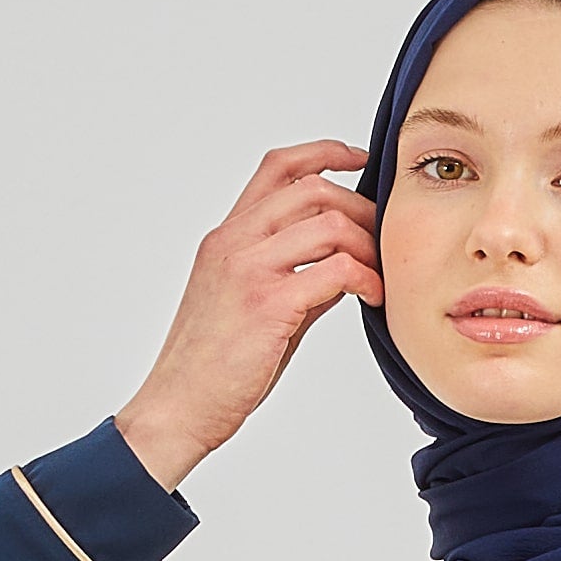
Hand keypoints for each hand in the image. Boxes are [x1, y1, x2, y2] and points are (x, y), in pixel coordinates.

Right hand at [114, 142, 382, 489]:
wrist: (178, 407)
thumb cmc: (213, 368)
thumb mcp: (253, 307)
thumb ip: (294, 277)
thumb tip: (343, 268)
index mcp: (227, 237)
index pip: (278, 168)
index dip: (324, 153)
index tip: (358, 159)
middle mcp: (234, 242)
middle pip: (312, 189)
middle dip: (359, 208)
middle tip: (381, 240)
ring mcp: (248, 269)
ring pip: (327, 223)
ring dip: (366, 245)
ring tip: (378, 275)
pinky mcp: (267, 304)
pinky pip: (334, 271)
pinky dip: (364, 278)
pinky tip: (373, 297)